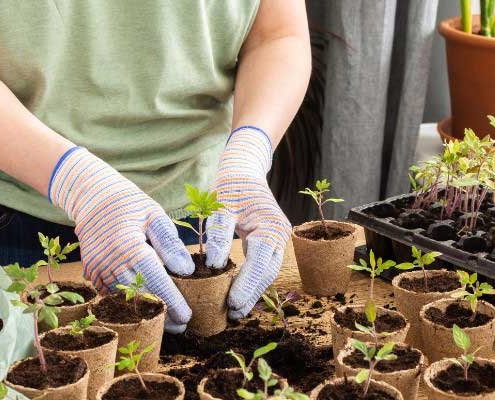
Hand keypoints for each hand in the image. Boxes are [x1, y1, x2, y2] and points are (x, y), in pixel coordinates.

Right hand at [49, 147, 194, 332]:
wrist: (92, 197)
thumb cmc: (129, 204)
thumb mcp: (154, 215)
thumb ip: (170, 243)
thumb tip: (186, 271)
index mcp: (128, 245)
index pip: (155, 280)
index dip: (171, 301)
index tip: (186, 316)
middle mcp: (109, 261)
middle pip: (139, 296)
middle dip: (161, 314)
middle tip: (181, 325)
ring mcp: (97, 269)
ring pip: (124, 300)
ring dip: (145, 312)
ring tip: (167, 322)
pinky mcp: (91, 272)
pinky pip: (111, 294)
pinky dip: (128, 303)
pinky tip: (145, 309)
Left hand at [205, 126, 290, 318]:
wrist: (244, 168)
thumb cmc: (231, 184)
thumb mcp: (221, 204)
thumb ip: (218, 233)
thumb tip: (213, 265)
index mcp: (271, 226)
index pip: (260, 262)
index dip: (247, 285)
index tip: (232, 303)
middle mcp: (280, 235)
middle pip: (267, 272)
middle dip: (251, 295)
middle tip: (232, 315)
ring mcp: (278, 239)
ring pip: (267, 272)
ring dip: (252, 292)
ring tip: (235, 311)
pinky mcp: (269, 241)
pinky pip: (263, 265)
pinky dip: (252, 281)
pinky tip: (239, 294)